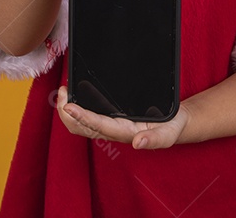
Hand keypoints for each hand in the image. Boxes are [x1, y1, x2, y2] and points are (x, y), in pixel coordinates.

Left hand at [56, 86, 189, 149]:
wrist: (174, 124)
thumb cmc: (170, 127)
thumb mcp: (168, 133)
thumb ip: (155, 139)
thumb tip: (137, 143)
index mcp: (124, 132)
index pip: (97, 125)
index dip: (81, 116)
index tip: (68, 105)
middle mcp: (113, 130)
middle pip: (81, 127)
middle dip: (66, 113)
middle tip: (62, 92)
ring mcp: (109, 126)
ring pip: (80, 124)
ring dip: (67, 110)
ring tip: (63, 92)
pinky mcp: (110, 120)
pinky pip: (87, 118)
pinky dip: (76, 108)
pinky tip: (75, 94)